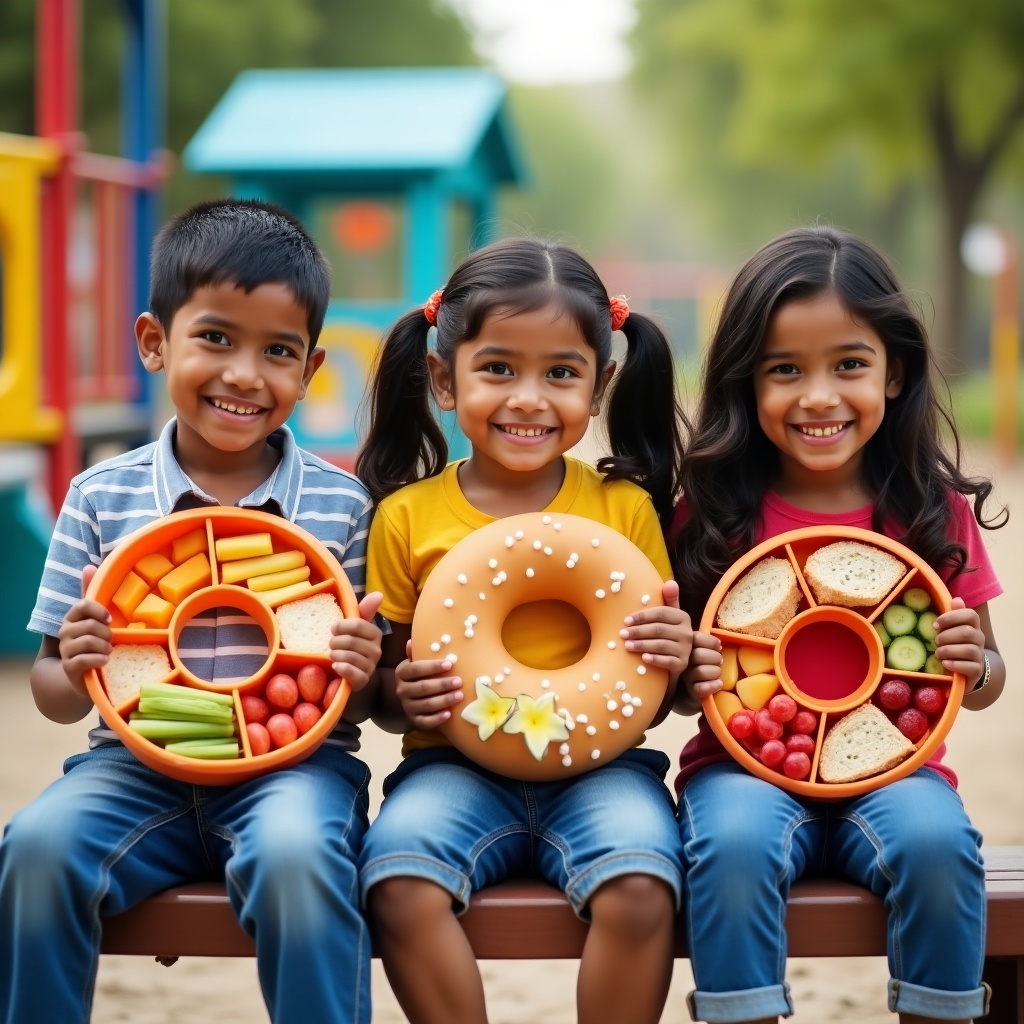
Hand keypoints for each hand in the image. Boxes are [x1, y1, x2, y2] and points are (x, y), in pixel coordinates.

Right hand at [57, 564, 110, 698]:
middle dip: (106, 633)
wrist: (85, 673)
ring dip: (104, 646)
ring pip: (88, 641)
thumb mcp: (94, 618)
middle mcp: (65, 632)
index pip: (82, 605)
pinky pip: (84, 659)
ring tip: (108, 650)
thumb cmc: (93, 641)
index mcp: (72, 617)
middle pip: (90, 625)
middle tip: (111, 640)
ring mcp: (65, 650)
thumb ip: (92, 594)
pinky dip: (98, 659)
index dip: (98, 610)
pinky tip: (105, 660)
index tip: (109, 619)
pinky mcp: (68, 667)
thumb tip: (88, 566)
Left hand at [329, 592, 384, 691]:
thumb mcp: (355, 628)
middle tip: (331, 644)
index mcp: (375, 634)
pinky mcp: (363, 681)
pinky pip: (351, 672)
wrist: (352, 675)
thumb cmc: (351, 647)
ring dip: (335, 655)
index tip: (333, 629)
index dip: (341, 626)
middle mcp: (376, 650)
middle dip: (335, 642)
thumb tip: (379, 594)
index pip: (358, 625)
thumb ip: (364, 611)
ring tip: (332, 655)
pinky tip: (335, 666)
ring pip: (349, 656)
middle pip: (351, 641)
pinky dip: (340, 668)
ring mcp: (370, 667)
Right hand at [394, 640, 462, 730]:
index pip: (415, 669)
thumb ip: (415, 654)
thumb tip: (410, 642)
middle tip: (459, 681)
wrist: (410, 699)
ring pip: (426, 704)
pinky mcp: (414, 720)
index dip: (432, 667)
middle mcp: (401, 690)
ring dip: (444, 700)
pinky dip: (437, 719)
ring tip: (459, 695)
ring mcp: (407, 707)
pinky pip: (425, 721)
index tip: (450, 664)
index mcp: (401, 673)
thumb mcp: (415, 664)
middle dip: (442, 684)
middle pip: (422, 687)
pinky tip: (449, 714)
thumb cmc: (419, 676)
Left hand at [620, 580, 693, 683]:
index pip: (661, 613)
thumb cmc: (666, 633)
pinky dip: (655, 660)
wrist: (674, 657)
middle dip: (638, 631)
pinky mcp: (682, 664)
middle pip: (659, 629)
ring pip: (661, 645)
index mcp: (683, 617)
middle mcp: (687, 632)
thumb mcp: (668, 616)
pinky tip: (643, 658)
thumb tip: (670, 583)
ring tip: (627, 645)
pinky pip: (668, 662)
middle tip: (622, 634)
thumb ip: (668, 599)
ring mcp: (686, 649)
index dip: (642, 616)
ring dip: (642, 645)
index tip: (625, 621)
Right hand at [676, 630, 723, 712]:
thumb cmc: (707, 663)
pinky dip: (712, 685)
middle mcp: (682, 661)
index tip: (719, 647)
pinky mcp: (692, 691)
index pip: (696, 638)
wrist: (701, 686)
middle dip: (715, 657)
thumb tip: (718, 645)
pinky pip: (701, 688)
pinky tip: (719, 684)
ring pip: (700, 671)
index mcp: (686, 647)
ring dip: (715, 672)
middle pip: (698, 655)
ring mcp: (686, 677)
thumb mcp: (706, 649)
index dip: (711, 642)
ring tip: (718, 674)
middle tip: (719, 662)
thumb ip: (708, 643)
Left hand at [933, 597, 985, 689]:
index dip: (951, 617)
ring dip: (949, 651)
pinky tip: (945, 664)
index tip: (935, 625)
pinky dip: (955, 665)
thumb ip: (952, 616)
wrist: (964, 668)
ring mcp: (980, 655)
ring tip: (938, 653)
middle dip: (947, 636)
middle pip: (967, 632)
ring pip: (969, 650)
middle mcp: (979, 638)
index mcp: (972, 625)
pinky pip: (971, 667)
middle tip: (936, 641)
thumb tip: (956, 599)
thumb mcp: (950, 629)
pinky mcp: (978, 670)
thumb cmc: (953, 644)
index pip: (970, 615)